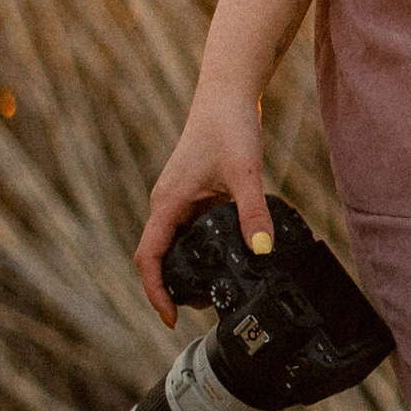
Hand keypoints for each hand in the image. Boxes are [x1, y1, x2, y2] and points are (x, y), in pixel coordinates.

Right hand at [135, 87, 271, 327]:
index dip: (155, 291)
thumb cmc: (229, 126)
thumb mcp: (245, 173)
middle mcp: (166, 204)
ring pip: (175, 245)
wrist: (227, 93)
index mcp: (167, 203)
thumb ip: (253, 212)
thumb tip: (262, 250)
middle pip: (159, 257)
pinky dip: (203, 250)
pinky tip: (229, 258)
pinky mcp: (193, 194)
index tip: (170, 316)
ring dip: (189, 270)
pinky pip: (190, 231)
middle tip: (205, 307)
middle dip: (174, 286)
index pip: (148, 258)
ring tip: (218, 290)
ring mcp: (179, 200)